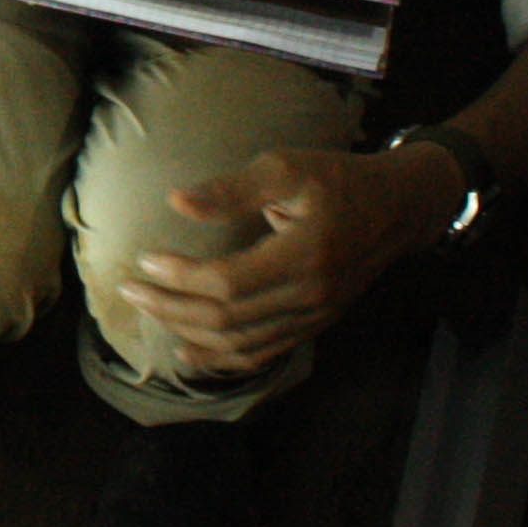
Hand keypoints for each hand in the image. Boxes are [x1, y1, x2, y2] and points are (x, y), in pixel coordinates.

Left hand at [121, 142, 467, 378]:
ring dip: (189, 333)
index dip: (180, 277)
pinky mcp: (313, 325)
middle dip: (171, 309)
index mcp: (304, 255)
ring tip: (150, 313)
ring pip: (241, 345)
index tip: (145, 261)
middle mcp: (310, 296)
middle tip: (129, 291)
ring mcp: (314, 317)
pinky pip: (262, 353)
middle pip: (227, 320)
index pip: (228, 283)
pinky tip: (188, 351)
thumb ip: (233, 189)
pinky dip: (221, 358)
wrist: (398, 209)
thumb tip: (175, 201)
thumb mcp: (288, 168)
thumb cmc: (338, 180)